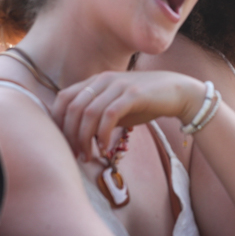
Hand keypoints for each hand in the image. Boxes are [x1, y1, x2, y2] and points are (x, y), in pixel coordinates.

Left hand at [50, 71, 206, 158]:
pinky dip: (103, 134)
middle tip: (76, 154)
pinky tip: (105, 148)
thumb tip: (77, 137)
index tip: (62, 143)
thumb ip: (96, 116)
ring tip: (89, 156)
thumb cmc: (145, 102)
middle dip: (69, 135)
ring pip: (89, 113)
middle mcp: (103, 80)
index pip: (63, 98)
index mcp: (96, 81)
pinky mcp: (133, 94)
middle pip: (73, 108)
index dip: (57, 122)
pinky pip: (109, 115)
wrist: (177, 92)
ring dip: (84, 139)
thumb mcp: (116, 106)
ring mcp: (118, 85)